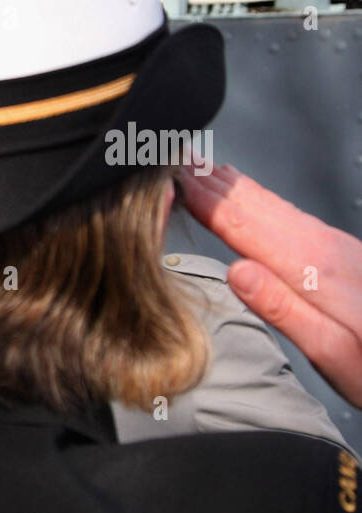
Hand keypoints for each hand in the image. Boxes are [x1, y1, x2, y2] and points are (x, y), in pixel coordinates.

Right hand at [177, 163, 361, 406]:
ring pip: (273, 205)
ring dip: (233, 185)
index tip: (172, 179)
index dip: (205, 201)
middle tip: (175, 158)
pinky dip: (259, 199)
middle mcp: (323, 248)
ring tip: (201, 167)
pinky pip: (287, 214)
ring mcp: (333, 246)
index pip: (244, 227)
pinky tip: (249, 197)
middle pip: (256, 207)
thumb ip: (285, 310)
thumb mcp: (334, 353)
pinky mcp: (340, 253)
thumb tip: (238, 271)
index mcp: (314, 270)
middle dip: (214, 182)